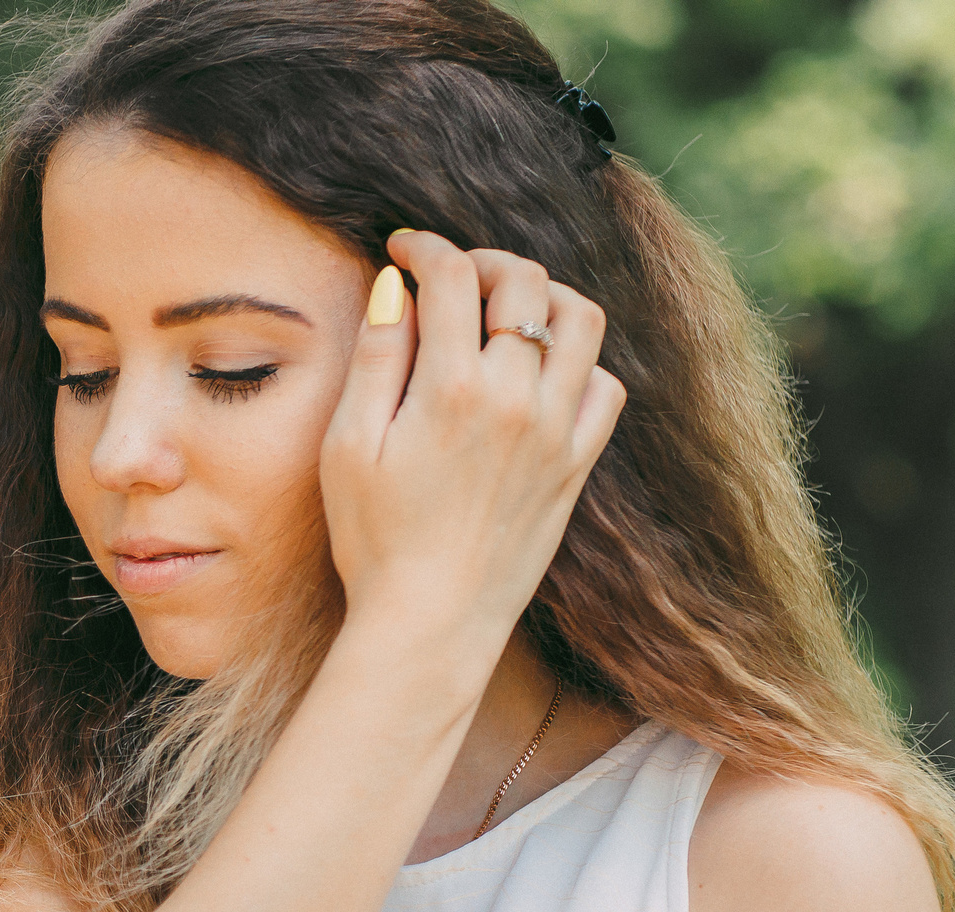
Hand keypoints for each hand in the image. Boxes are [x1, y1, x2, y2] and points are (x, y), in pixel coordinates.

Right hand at [317, 230, 624, 652]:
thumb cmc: (374, 540)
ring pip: (580, 319)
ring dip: (544, 296)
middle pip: (524, 281)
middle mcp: (516, 398)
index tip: (403, 251)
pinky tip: (539, 375)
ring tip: (506, 311)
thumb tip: (397, 287)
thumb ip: (377, 358)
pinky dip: (579, 363)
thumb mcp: (349, 447)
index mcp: (451, 388)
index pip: (452, 277)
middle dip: (484, 260)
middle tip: (452, 277)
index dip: (424, 248)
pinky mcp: (576, 464)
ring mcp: (556, 430)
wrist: (430, 622)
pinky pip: (605, 385)